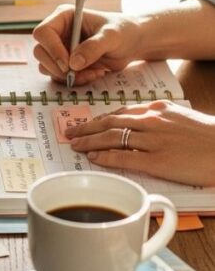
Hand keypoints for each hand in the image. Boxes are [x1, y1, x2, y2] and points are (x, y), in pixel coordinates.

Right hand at [32, 6, 144, 84]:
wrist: (132, 43)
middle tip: (78, 73)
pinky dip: (74, 80)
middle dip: (57, 67)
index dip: (51, 49)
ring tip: (93, 73)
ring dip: (67, 76)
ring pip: (47, 67)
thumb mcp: (112, 36)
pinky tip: (94, 74)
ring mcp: (60, 49)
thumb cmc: (123, 31)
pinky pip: (59, 77)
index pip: (43, 32)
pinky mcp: (65, 63)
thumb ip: (94, 47)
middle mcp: (58, 33)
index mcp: (64, 17)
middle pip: (40, 52)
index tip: (68, 64)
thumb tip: (74, 63)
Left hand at [66, 100, 214, 185]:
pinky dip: (106, 157)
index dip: (99, 119)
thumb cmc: (209, 136)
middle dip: (87, 128)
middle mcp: (151, 121)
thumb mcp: (182, 118)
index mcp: (157, 109)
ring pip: (112, 137)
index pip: (120, 112)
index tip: (87, 124)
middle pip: (109, 122)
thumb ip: (160, 119)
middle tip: (70, 133)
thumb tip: (142, 125)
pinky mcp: (158, 161)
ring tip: (75, 145)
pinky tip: (94, 158)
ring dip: (89, 142)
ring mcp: (153, 141)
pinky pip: (124, 157)